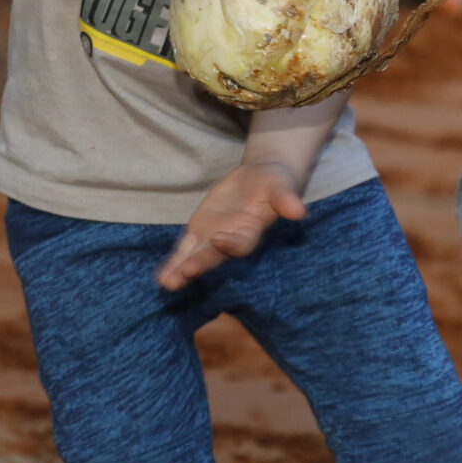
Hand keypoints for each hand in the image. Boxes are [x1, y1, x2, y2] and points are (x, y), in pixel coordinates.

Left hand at [156, 162, 305, 290]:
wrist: (260, 179)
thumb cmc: (274, 183)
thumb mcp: (281, 185)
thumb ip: (286, 199)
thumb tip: (300, 211)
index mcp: (251, 231)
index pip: (241, 242)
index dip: (231, 244)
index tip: (220, 241)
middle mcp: (231, 240)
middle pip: (215, 255)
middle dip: (201, 263)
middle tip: (186, 272)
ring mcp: (213, 238)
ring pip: (196, 256)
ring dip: (182, 270)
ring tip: (168, 283)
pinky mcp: (199, 231)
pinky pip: (184, 248)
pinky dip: (173, 262)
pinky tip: (161, 278)